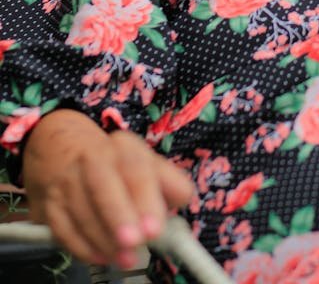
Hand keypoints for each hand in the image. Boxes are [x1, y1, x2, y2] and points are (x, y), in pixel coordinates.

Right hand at [22, 109, 194, 268]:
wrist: (63, 151)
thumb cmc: (116, 166)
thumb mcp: (146, 163)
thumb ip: (169, 181)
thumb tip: (182, 197)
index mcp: (122, 146)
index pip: (134, 168)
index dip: (145, 199)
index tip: (155, 229)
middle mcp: (91, 159)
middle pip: (102, 184)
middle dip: (119, 216)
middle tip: (135, 243)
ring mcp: (66, 181)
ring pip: (81, 210)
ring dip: (104, 239)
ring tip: (125, 258)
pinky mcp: (49, 206)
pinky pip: (62, 229)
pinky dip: (81, 247)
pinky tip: (101, 257)